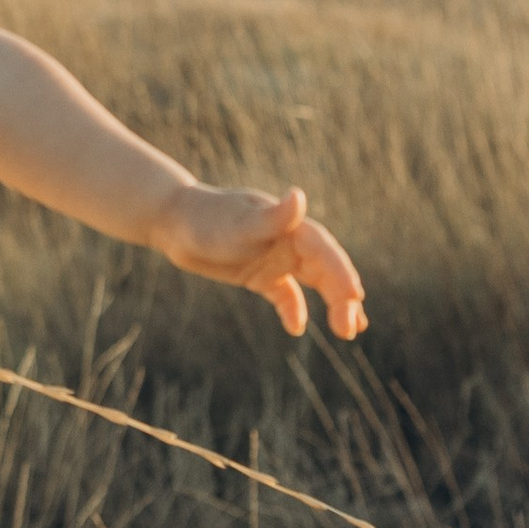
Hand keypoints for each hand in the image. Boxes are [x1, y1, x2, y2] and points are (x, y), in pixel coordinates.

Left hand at [152, 180, 366, 338]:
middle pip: (326, 270)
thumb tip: (298, 197)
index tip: (356, 298)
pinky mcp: (259, 273)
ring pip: (313, 282)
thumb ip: (272, 217)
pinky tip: (296, 328)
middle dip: (343, 297)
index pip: (325, 252)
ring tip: (349, 330)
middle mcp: (288, 240)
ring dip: (332, 303)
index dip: (343, 274)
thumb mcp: (240, 223)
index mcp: (290, 226)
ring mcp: (275, 257)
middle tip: (353, 329)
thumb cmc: (207, 219)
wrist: (173, 221)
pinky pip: (284, 294)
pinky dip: (293, 309)